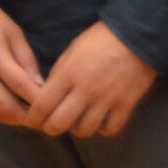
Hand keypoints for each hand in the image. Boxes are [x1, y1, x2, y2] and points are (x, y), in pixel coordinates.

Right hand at [0, 0, 45, 125]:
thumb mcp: (14, 32)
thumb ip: (27, 60)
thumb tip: (41, 85)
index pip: (22, 87)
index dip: (40, 99)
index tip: (56, 104)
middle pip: (8, 107)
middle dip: (29, 116)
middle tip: (46, 116)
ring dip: (15, 119)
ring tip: (32, 117)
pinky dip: (0, 116)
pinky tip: (13, 113)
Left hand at [25, 21, 157, 138]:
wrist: (136, 36)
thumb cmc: (99, 40)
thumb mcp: (71, 51)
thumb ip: (59, 74)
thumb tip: (48, 94)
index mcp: (67, 74)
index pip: (43, 104)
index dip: (34, 117)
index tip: (32, 120)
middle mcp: (85, 90)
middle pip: (60, 123)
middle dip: (50, 129)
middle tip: (50, 127)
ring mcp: (106, 100)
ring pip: (85, 130)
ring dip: (77, 130)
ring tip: (76, 123)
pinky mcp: (126, 105)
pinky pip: (110, 129)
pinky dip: (102, 129)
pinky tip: (99, 122)